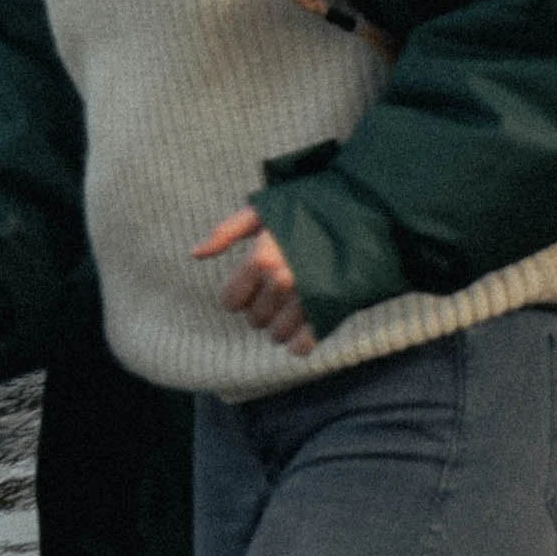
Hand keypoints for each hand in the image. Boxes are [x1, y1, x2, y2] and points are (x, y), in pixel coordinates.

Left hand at [193, 207, 316, 355]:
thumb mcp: (262, 211)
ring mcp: (307, 298)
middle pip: (254, 319)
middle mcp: (282, 281)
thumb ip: (226, 232)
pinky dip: (299, 343)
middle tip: (275, 292)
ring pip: (276, 335)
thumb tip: (195, 254)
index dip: (238, 295)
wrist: (361, 211)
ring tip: (290, 306)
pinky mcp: (330, 311)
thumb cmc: (305, 209)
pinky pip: (303, 346)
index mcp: (262, 258)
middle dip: (260, 308)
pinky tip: (302, 331)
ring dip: (279, 326)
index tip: (251, 285)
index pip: (231, 302)